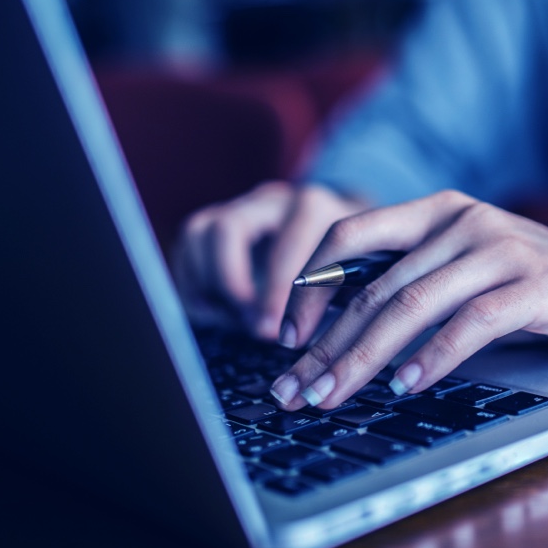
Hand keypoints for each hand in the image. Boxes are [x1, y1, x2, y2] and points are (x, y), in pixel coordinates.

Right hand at [172, 181, 366, 338]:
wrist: (345, 233)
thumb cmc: (355, 263)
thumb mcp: (359, 276)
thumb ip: (340, 299)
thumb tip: (319, 346)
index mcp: (313, 207)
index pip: (288, 241)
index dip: (278, 291)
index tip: (278, 331)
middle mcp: (272, 200)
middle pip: (227, 228)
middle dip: (232, 284)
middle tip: (251, 325)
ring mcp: (241, 208)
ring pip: (200, 233)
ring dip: (209, 283)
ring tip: (234, 319)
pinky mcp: (219, 223)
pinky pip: (188, 247)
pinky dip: (195, 283)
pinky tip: (219, 312)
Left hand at [268, 189, 547, 409]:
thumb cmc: (537, 285)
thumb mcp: (465, 271)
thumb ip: (413, 282)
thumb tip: (335, 336)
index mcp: (435, 211)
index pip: (348, 235)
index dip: (308, 287)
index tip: (282, 340)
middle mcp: (462, 220)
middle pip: (374, 285)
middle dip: (327, 345)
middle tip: (295, 391)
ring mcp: (499, 248)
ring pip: (412, 305)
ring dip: (364, 359)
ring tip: (333, 398)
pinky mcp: (535, 284)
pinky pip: (469, 323)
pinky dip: (431, 358)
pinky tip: (405, 387)